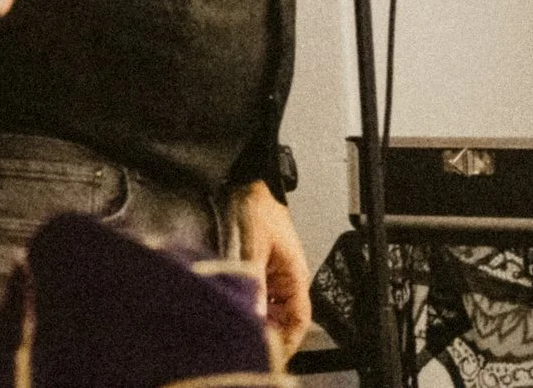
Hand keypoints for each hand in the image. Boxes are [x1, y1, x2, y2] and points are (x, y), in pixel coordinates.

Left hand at [232, 181, 310, 367]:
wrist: (245, 179)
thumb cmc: (256, 203)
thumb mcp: (253, 244)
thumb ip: (253, 280)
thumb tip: (253, 313)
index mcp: (295, 273)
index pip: (299, 319)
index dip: (287, 341)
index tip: (270, 353)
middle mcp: (286, 276)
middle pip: (283, 318)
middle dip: (268, 333)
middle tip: (248, 344)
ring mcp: (272, 273)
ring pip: (269, 309)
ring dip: (256, 319)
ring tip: (238, 328)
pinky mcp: (258, 268)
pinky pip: (257, 296)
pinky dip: (248, 306)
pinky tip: (232, 310)